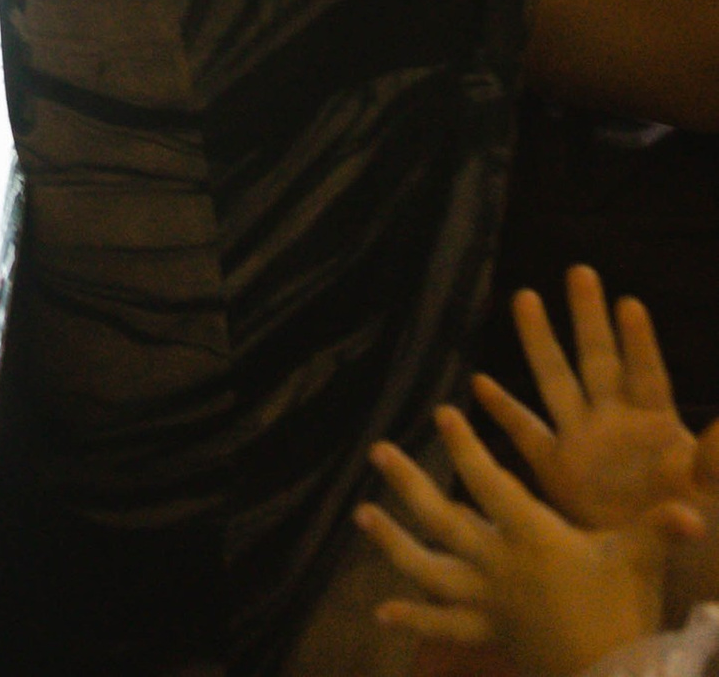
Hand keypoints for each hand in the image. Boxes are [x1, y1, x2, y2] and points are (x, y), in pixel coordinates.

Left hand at [357, 404, 695, 676]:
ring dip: (392, 542)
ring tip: (361, 516)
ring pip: (429, 568)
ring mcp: (488, 601)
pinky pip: (444, 626)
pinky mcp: (488, 632)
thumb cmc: (623, 613)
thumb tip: (693, 508)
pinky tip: (382, 612)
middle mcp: (499, 564)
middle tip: (377, 452)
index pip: (489, 482)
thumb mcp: (638, 561)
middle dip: (408, 483)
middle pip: (443, 518)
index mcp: (532, 536)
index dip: (464, 448)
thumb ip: (657, 527)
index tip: (442, 412)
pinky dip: (413, 618)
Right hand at [471, 272, 703, 540]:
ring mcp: (582, 441)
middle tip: (581, 271)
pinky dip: (505, 409)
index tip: (629, 304)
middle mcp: (615, 422)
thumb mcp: (711, 488)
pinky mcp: (558, 469)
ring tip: (526, 296)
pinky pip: (527, 432)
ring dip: (541, 341)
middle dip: (590, 319)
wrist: (660, 559)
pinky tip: (480, 382)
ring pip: (557, 380)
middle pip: (600, 361)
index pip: (648, 378)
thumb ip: (715, 460)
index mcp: (655, 426)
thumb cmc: (690, 519)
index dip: (640, 345)